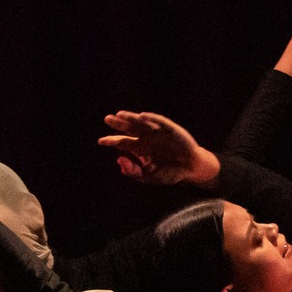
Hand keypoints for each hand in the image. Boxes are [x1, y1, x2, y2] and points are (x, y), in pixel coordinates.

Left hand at [97, 111, 218, 186]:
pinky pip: (159, 122)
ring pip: (141, 123)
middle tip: (107, 119)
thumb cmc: (169, 173)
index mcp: (140, 149)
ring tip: (120, 115)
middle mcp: (147, 138)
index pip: (122, 143)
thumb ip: (133, 171)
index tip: (100, 141)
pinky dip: (151, 118)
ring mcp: (158, 132)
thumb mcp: (148, 177)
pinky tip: (141, 116)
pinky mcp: (170, 129)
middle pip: (129, 129)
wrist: (191, 170)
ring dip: (131, 118)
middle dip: (118, 124)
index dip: (111, 141)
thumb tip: (119, 160)